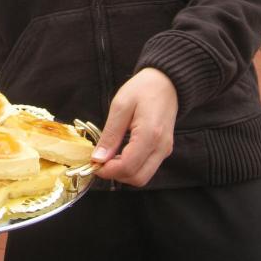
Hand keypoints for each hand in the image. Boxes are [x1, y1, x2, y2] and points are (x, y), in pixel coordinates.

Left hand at [91, 68, 177, 186]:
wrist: (166, 82)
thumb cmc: (143, 89)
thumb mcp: (120, 106)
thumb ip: (110, 134)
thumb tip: (98, 158)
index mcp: (150, 135)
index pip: (128, 167)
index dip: (108, 170)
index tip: (93, 163)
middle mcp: (161, 147)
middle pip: (137, 178)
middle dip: (115, 175)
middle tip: (100, 161)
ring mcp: (165, 150)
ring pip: (143, 177)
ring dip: (123, 172)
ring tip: (109, 156)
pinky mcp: (164, 150)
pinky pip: (147, 168)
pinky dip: (132, 167)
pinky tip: (120, 153)